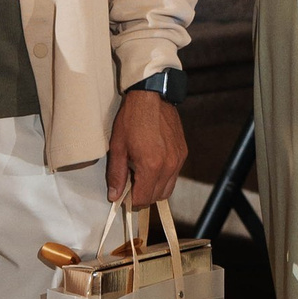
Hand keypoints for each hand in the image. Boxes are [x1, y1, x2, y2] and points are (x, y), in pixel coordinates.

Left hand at [106, 88, 187, 206]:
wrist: (151, 97)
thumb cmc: (132, 119)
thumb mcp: (118, 147)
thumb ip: (117, 174)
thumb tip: (114, 195)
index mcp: (151, 166)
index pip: (143, 199)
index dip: (131, 201)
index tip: (123, 195)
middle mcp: (168, 166)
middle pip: (156, 198)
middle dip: (143, 196)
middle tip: (131, 184)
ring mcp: (178, 160)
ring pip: (168, 189)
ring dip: (154, 189)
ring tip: (141, 174)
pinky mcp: (183, 153)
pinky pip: (174, 175)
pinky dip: (163, 177)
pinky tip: (152, 164)